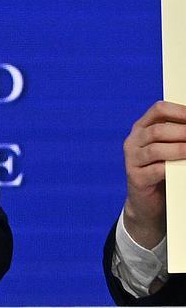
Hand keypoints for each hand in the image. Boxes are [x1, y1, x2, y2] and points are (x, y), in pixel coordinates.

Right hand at [123, 101, 185, 248]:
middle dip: (183, 132)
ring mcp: (132, 159)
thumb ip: (177, 136)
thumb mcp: (167, 148)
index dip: (180, 110)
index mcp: (141, 128)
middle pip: (158, 130)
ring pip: (156, 149)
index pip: (158, 110)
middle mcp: (133, 141)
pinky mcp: (136, 178)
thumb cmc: (163, 171)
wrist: (147, 202)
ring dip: (181, 149)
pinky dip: (175, 168)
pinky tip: (185, 169)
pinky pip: (157, 170)